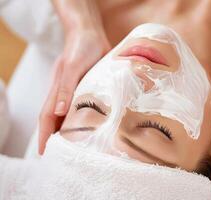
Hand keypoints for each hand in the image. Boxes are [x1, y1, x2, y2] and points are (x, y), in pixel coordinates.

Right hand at [39, 0, 110, 153]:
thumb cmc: (81, 48)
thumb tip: (58, 112)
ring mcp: (76, 91)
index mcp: (58, 90)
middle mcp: (65, 93)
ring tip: (75, 147)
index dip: (45, 135)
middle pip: (56, 119)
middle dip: (55, 137)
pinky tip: (91, 126)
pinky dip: (83, 118)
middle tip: (61, 155)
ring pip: (69, 114)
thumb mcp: (73, 67)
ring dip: (69, 130)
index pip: (47, 117)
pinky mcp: (87, 87)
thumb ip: (66, 88)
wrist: (91, 33)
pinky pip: (82, 106)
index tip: (44, 152)